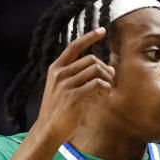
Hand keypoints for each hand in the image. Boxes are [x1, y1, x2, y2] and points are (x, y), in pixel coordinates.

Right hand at [34, 28, 114, 142]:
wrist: (48, 129)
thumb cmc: (59, 109)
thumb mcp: (62, 88)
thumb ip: (78, 76)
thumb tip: (107, 68)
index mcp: (55, 68)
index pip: (74, 47)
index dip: (89, 37)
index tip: (102, 30)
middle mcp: (59, 73)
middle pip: (91, 59)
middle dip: (105, 68)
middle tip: (111, 78)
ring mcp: (66, 84)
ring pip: (96, 70)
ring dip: (107, 79)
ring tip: (108, 89)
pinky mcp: (74, 96)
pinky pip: (97, 85)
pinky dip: (105, 89)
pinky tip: (105, 96)